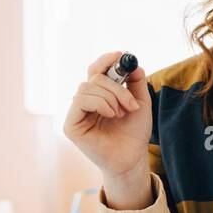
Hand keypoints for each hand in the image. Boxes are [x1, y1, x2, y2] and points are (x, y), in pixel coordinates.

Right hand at [63, 52, 153, 201]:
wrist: (133, 157)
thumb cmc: (134, 132)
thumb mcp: (141, 102)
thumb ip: (136, 83)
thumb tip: (133, 65)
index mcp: (100, 94)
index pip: (96, 70)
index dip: (106, 60)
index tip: (121, 55)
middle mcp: (86, 101)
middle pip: (94, 77)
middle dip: (116, 86)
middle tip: (131, 102)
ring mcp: (77, 112)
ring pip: (87, 87)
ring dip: (111, 97)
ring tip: (122, 112)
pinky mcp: (71, 125)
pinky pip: (81, 101)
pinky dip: (100, 103)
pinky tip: (111, 114)